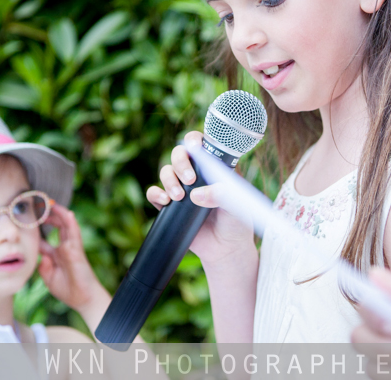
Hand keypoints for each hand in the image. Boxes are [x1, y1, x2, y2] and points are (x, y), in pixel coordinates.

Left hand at [38, 204, 109, 316]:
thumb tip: (40, 256)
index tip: (27, 221)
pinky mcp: (77, 251)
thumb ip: (43, 266)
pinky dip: (71, 223)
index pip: (45, 239)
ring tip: (51, 203)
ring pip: (65, 226)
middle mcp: (64, 248)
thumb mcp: (48, 278)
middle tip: (38, 206)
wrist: (83, 299)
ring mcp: (71, 247)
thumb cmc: (68, 290)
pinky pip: (75, 234)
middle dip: (48, 216)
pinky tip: (67, 213)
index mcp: (56, 255)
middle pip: (56, 227)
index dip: (37, 230)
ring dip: (59, 213)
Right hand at [145, 131, 254, 266]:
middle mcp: (196, 174)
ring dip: (169, 179)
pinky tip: (165, 201)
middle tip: (190, 179)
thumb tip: (196, 195)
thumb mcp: (235, 207)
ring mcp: (182, 189)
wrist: (225, 250)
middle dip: (181, 162)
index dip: (195, 140)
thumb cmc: (236, 223)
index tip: (194, 146)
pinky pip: (154, 193)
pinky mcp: (169, 206)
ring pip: (166, 171)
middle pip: (180, 154)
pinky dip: (156, 193)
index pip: (201, 145)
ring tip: (178, 196)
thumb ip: (220, 196)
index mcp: (215, 167)